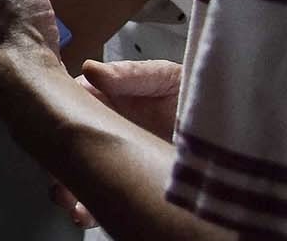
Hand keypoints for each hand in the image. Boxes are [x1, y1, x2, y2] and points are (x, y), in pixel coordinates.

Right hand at [46, 59, 186, 227]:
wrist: (237, 132)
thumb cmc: (197, 96)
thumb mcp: (167, 78)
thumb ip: (132, 75)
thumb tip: (90, 71)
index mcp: (110, 99)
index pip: (73, 105)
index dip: (58, 117)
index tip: (49, 128)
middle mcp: (110, 131)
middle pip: (72, 146)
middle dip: (58, 162)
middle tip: (56, 175)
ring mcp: (122, 161)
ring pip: (84, 175)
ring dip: (71, 189)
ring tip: (71, 202)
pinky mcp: (136, 186)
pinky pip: (107, 200)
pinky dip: (93, 209)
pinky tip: (89, 215)